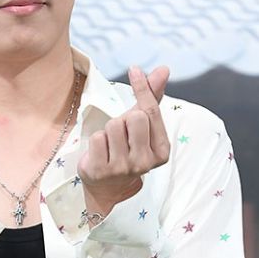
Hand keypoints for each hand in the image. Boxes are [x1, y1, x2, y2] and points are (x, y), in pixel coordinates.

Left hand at [77, 65, 170, 213]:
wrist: (107, 188)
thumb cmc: (127, 149)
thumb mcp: (142, 126)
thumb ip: (152, 99)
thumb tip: (163, 70)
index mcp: (162, 151)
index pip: (151, 111)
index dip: (142, 88)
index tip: (134, 69)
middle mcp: (145, 162)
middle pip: (133, 117)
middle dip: (123, 119)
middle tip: (122, 135)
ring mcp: (123, 169)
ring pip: (113, 126)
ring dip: (108, 130)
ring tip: (110, 145)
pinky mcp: (101, 171)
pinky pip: (96, 138)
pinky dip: (95, 141)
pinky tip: (100, 153)